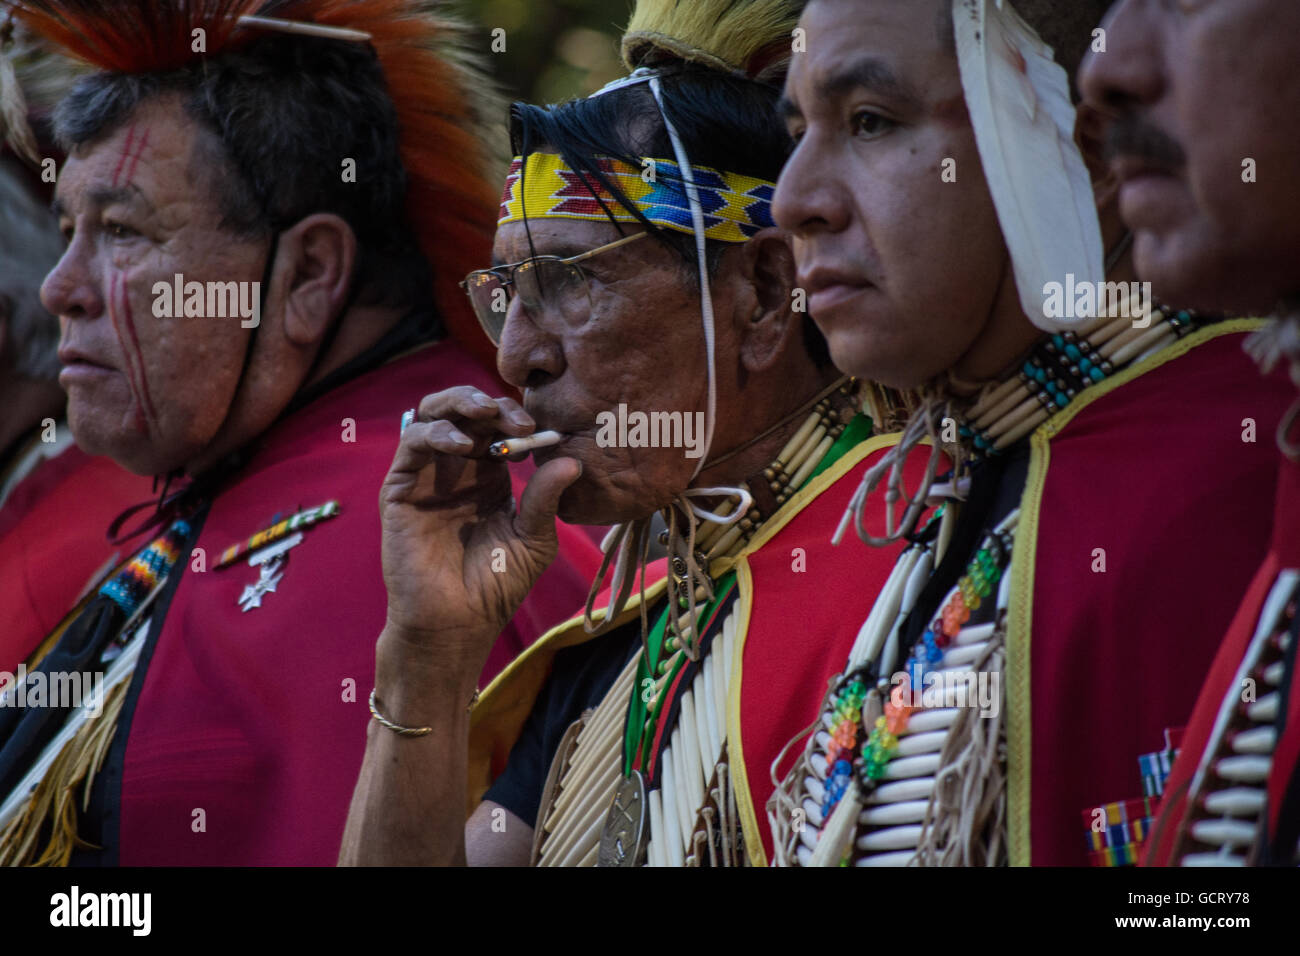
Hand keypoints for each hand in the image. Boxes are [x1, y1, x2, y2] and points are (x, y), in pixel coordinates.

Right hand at [379, 386, 582, 673]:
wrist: (456, 623)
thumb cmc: (495, 586)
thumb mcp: (533, 539)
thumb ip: (546, 498)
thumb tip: (572, 459)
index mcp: (489, 475)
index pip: (499, 427)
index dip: (516, 419)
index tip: (540, 430)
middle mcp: (457, 469)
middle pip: (465, 411)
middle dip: (489, 403)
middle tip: (517, 417)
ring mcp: (427, 476)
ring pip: (433, 415)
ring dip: (460, 405)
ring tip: (487, 415)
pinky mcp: (400, 488)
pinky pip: (412, 444)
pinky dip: (436, 433)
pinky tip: (462, 445)